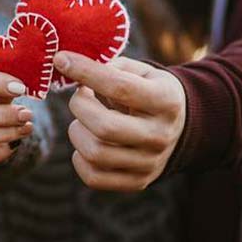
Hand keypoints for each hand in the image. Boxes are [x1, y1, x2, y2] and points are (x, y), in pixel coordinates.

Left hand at [54, 51, 186, 191]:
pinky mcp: (138, 182)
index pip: (120, 87)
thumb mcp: (141, 72)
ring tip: (83, 121)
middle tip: (79, 97)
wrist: (179, 128)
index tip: (62, 59)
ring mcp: (150, 163)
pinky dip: (79, 159)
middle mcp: (160, 135)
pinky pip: (94, 177)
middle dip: (79, 107)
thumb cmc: (150, 92)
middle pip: (105, 127)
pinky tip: (86, 142)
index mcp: (165, 100)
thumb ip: (110, 67)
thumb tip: (69, 66)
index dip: (86, 72)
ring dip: (77, 132)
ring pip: (95, 153)